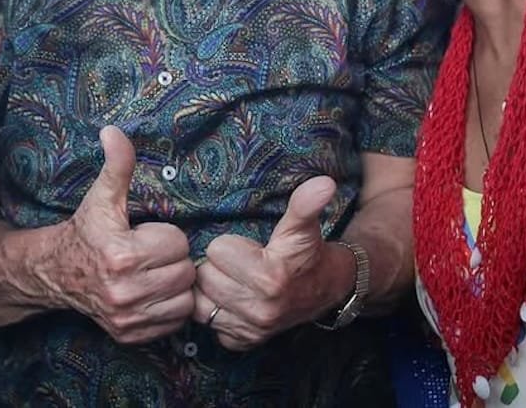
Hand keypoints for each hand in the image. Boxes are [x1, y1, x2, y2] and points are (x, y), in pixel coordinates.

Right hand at [53, 125, 196, 343]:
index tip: (145, 234)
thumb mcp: (101, 196)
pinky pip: (173, 324)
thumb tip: (113, 130)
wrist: (55, 272)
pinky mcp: (130, 336)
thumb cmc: (86, 231)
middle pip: (184, 274)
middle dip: (171, 261)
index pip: (178, 244)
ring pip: (184, 302)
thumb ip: (117, 164)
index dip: (165, 235)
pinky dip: (167, 310)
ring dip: (174, 287)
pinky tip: (149, 294)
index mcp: (122, 254)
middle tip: (150, 254)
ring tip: (152, 273)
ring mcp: (127, 318)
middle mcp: (125, 291)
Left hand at [194, 175, 351, 349]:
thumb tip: (324, 182)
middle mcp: (259, 310)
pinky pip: (207, 323)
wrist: (325, 291)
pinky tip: (232, 299)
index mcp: (269, 278)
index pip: (216, 251)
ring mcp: (250, 330)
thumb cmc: (306, 254)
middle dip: (218, 266)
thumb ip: (305, 204)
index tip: (249, 248)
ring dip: (211, 289)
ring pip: (200, 301)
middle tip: (240, 263)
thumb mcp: (302, 226)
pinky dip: (215, 311)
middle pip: (205, 277)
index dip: (230, 245)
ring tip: (233, 279)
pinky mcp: (242, 343)